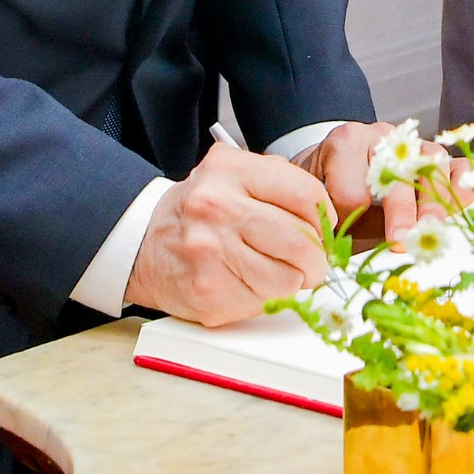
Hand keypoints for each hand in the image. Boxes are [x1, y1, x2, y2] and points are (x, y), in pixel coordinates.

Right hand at [124, 142, 333, 325]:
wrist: (144, 244)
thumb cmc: (201, 211)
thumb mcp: (236, 176)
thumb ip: (282, 186)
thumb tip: (328, 222)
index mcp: (230, 171)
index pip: (306, 195)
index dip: (324, 218)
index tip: (322, 228)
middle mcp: (216, 208)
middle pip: (300, 242)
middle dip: (316, 259)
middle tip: (311, 262)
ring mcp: (210, 253)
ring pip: (287, 279)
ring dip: (292, 281)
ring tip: (276, 271)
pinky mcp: (208, 293)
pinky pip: (263, 303)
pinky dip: (265, 297)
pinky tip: (247, 283)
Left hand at [300, 122, 473, 245]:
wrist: (336, 171)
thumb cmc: (331, 191)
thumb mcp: (323, 204)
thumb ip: (337, 222)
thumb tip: (346, 249)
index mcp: (345, 144)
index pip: (353, 186)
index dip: (351, 216)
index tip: (346, 233)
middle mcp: (383, 137)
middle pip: (397, 171)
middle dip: (400, 210)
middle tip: (401, 240)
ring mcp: (413, 144)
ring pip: (432, 165)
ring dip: (434, 203)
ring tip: (431, 231)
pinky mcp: (436, 158)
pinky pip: (458, 164)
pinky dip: (462, 184)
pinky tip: (462, 202)